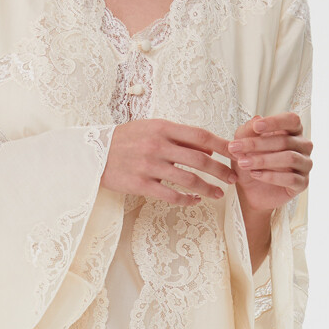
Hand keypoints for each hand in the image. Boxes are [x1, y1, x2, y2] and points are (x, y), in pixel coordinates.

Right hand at [102, 119, 236, 205]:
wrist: (93, 154)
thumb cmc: (126, 140)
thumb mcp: (151, 129)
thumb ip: (178, 136)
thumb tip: (208, 147)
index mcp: (162, 128)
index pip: (200, 135)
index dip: (221, 145)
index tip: (235, 153)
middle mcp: (157, 145)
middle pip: (199, 159)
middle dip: (220, 170)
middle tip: (232, 179)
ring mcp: (149, 166)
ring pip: (188, 179)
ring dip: (208, 188)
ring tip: (219, 194)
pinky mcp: (140, 184)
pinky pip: (171, 195)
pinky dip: (187, 199)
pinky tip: (195, 201)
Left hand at [226, 112, 312, 219]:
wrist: (251, 191)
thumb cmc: (251, 162)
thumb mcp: (243, 145)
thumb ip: (247, 131)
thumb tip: (256, 119)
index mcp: (293, 131)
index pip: (291, 120)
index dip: (275, 122)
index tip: (256, 127)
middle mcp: (303, 146)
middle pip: (285, 141)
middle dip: (257, 144)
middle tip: (235, 148)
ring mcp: (305, 164)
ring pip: (289, 158)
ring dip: (263, 160)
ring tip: (243, 163)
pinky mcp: (302, 183)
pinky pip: (290, 178)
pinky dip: (271, 176)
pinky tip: (255, 174)